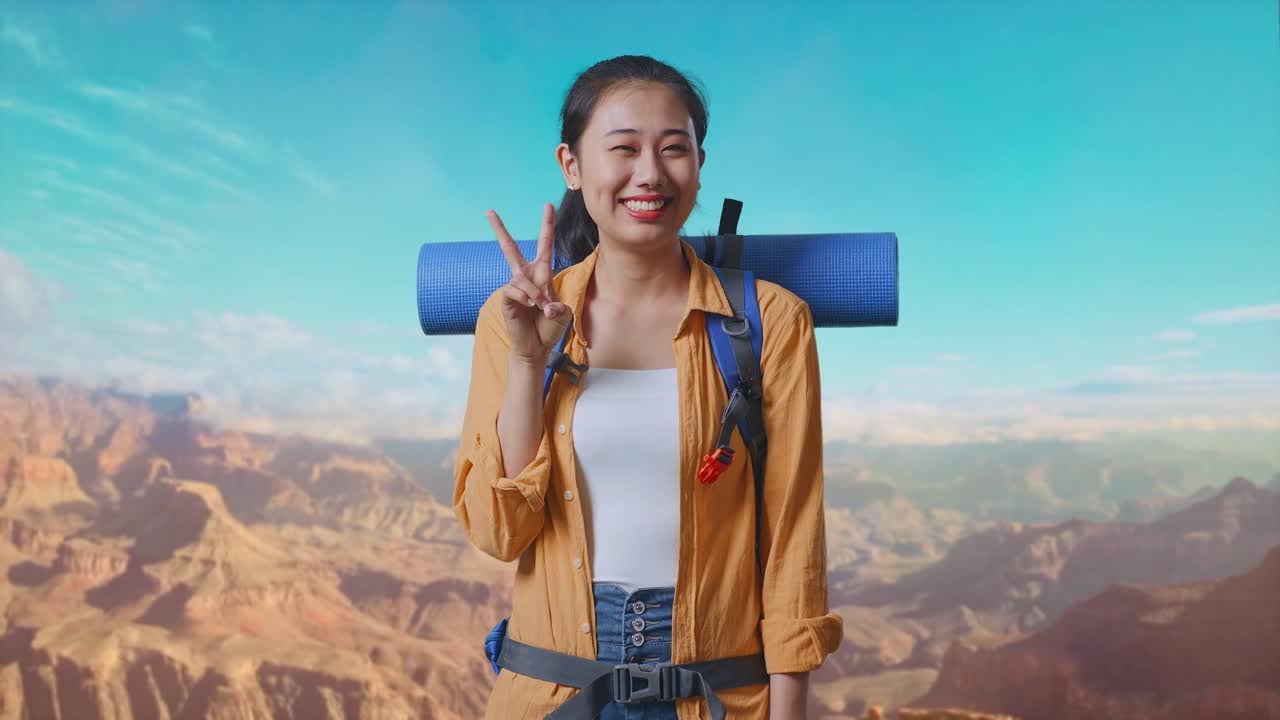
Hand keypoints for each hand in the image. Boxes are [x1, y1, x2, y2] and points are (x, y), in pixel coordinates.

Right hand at [488, 203, 573, 363]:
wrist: (536, 347)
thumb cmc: (549, 328)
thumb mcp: (563, 315)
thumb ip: (558, 306)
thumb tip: (544, 304)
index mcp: (542, 273)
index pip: (544, 245)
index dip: (547, 225)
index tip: (547, 205)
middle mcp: (526, 276)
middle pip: (509, 248)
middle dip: (499, 230)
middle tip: (489, 212)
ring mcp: (514, 286)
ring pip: (523, 280)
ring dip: (536, 295)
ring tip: (542, 309)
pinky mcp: (506, 297)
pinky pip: (515, 290)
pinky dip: (526, 298)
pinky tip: (530, 308)